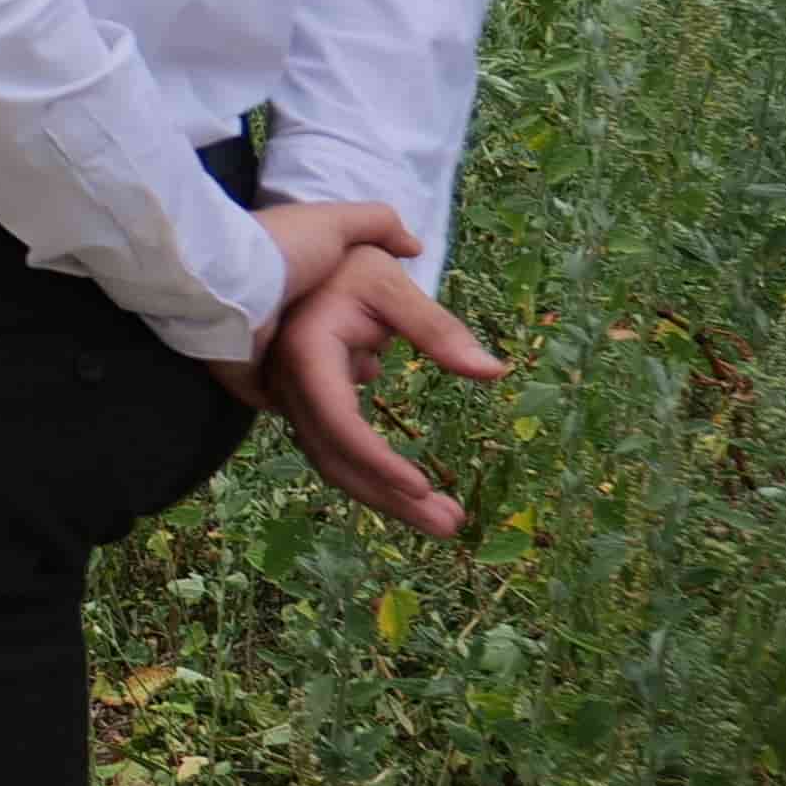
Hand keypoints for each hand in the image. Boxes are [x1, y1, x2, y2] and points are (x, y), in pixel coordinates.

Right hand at [208, 200, 505, 538]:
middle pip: (336, 458)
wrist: (301, 258)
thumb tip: (495, 372)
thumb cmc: (348, 266)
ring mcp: (292, 401)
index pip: (340, 423)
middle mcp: (290, 388)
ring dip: (385, 496)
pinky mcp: (306, 407)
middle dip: (391, 498)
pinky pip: (335, 450)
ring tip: (443, 520)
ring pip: (334, 461)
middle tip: (451, 527)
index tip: (423, 487)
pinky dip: (372, 476)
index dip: (378, 461)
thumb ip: (439, 330)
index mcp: (307, 356)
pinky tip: (410, 490)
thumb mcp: (393, 286)